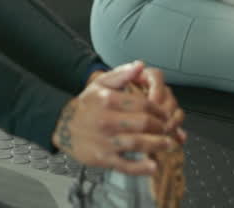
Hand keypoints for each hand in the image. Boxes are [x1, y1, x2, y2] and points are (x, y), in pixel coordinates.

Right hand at [53, 61, 177, 175]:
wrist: (63, 126)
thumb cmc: (86, 106)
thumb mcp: (99, 84)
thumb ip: (121, 74)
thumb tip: (140, 66)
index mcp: (107, 100)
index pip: (142, 103)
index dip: (159, 109)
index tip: (165, 113)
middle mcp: (106, 120)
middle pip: (143, 123)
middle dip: (161, 126)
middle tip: (167, 128)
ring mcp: (105, 140)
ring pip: (137, 143)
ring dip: (158, 144)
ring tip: (169, 144)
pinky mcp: (102, 158)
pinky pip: (125, 165)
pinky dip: (141, 167)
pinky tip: (153, 166)